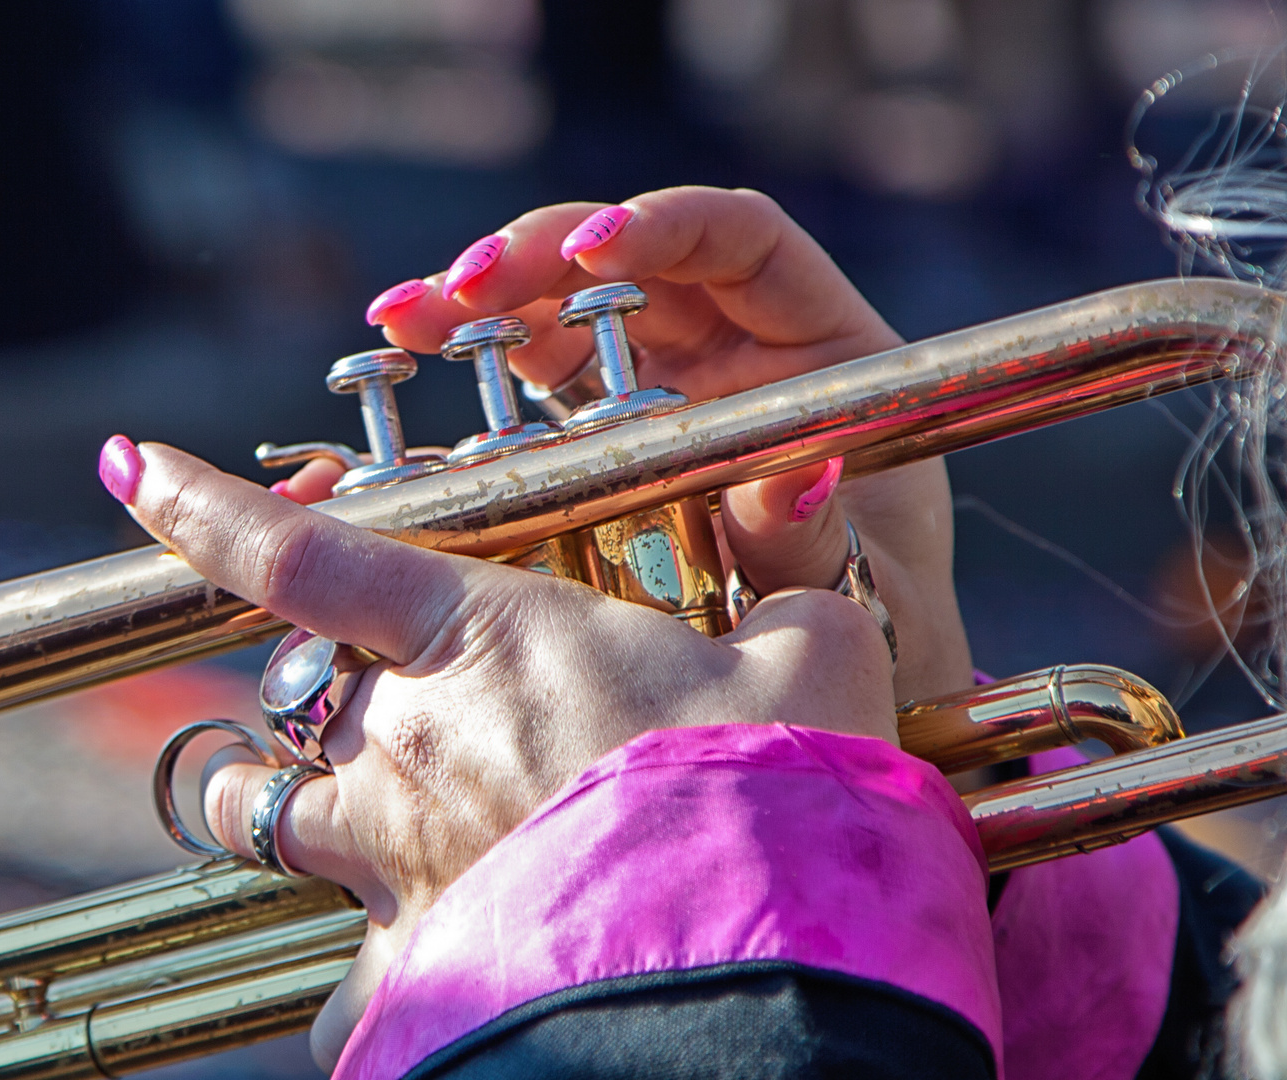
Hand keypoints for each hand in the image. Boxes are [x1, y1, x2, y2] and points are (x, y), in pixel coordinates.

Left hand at [112, 440, 898, 1069]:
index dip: (202, 505)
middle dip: (335, 695)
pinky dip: (374, 960)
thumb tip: (799, 528)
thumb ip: (787, 585)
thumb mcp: (813, 654)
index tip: (132, 468)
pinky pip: (346, 971)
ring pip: (283, 821)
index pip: (301, 554)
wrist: (750, 949)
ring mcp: (395, 858)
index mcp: (484, 636)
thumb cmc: (775, 780)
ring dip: (302, 810)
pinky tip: (427, 960)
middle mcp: (408, 742)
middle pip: (304, 698)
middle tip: (409, 706)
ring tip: (358, 820)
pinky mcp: (419, 962)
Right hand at [283, 186, 971, 701]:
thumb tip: (783, 483)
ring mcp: (670, 389)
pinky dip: (471, 382)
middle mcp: (741, 350)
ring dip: (483, 306)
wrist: (852, 689)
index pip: (742, 241)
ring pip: (571, 314)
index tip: (593, 251)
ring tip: (406, 319)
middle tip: (463, 286)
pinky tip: (405, 370)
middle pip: (635, 264)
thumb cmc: (882, 624)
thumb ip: (816, 537)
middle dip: (544, 260)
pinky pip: (537, 391)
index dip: (666, 226)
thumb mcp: (862, 584)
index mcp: (823, 349)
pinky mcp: (608, 443)